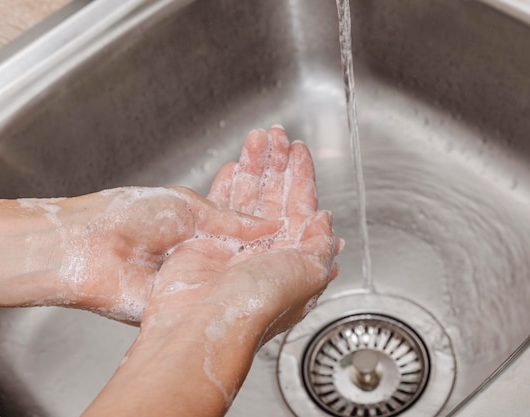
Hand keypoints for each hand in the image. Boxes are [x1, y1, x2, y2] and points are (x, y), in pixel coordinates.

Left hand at [32, 186, 281, 324]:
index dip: (273, 219)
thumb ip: (231, 220)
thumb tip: (270, 226)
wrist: (89, 246)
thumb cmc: (126, 214)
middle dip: (277, 246)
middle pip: (247, 252)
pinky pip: (220, 299)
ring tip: (300, 262)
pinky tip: (269, 288)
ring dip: (263, 271)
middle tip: (313, 239)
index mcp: (201, 222)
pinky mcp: (187, 302)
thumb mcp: (189, 206)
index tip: (301, 217)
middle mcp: (201, 251)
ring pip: (238, 277)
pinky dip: (243, 294)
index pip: (247, 223)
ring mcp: (195, 277)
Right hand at [143, 126, 340, 342]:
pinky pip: (219, 206)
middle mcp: (265, 253)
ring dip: (254, 167)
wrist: (203, 324)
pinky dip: (226, 185)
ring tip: (256, 140)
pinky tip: (232, 168)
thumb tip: (326, 221)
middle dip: (277, 165)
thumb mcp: (307, 273)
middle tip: (277, 136)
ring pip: (248, 197)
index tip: (300, 151)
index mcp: (293, 260)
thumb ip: (319, 244)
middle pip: (275, 197)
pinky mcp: (207, 244)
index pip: (303, 207)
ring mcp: (235, 248)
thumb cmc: (255, 306)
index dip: (302, 176)